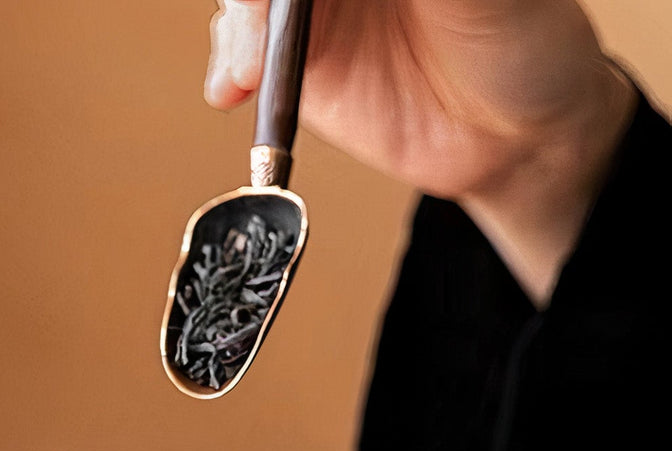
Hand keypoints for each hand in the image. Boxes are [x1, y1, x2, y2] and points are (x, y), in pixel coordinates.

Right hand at [205, 0, 635, 304]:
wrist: (512, 136)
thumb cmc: (521, 41)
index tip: (272, 1)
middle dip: (252, 3)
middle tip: (255, 28)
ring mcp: (317, 11)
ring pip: (248, 6)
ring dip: (237, 33)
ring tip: (246, 72)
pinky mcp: (302, 63)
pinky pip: (245, 54)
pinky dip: (230, 68)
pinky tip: (233, 89)